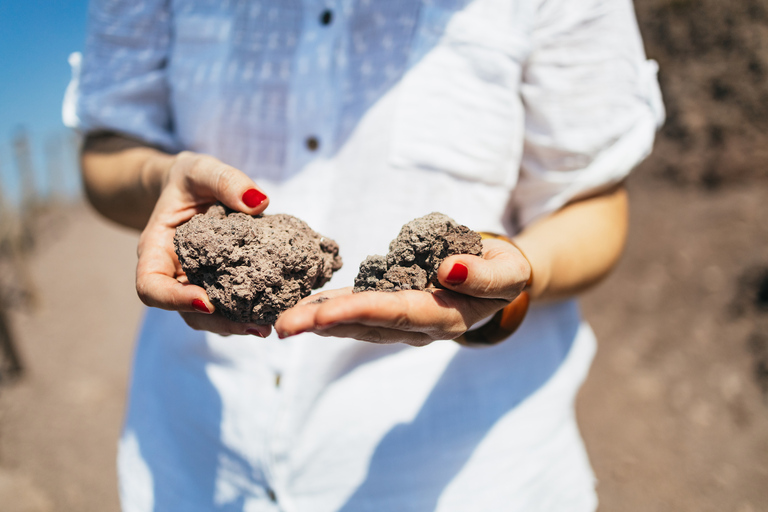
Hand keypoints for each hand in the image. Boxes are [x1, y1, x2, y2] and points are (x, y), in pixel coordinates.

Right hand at [135, 151, 272, 336]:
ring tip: (269, 325)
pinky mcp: (224, 283)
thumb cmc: (191, 179)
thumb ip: (225, 180)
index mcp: (156, 250)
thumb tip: (258, 201)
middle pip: (187, 312)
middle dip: (219, 323)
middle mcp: (175, 274)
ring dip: (238, 324)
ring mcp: (199, 282)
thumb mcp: (202, 169)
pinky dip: (251, 309)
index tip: (206, 301)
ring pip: (211, 316)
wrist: (196, 188)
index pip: (151, 287)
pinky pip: (232, 303)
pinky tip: (277, 308)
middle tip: (255, 327)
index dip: (174, 300)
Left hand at [274, 238, 531, 345]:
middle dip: (324, 324)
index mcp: (445, 318)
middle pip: (366, 325)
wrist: (495, 280)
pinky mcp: (388, 307)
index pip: (400, 314)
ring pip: (354, 323)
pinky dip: (326, 310)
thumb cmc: (502, 273)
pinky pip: (354, 310)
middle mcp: (416, 326)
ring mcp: (400, 321)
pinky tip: (298, 308)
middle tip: (283, 325)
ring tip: (280, 320)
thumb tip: (450, 271)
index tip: (326, 311)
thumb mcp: (508, 272)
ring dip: (316, 321)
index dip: (363, 312)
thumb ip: (484, 276)